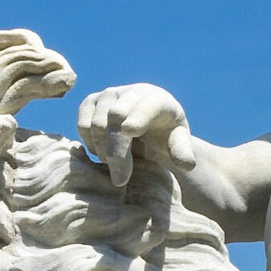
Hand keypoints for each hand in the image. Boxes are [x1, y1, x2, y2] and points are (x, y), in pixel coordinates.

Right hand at [78, 84, 194, 188]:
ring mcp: (109, 94)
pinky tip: (103, 153)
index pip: (145, 105)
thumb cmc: (164, 136)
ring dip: (103, 151)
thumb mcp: (178, 144)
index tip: (131, 131)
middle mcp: (131, 91)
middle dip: (116, 150)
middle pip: (115, 116)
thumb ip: (183, 153)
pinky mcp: (90, 102)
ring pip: (96, 123)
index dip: (138, 116)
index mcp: (158, 98)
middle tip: (121, 179)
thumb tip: (187, 165)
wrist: (147, 125)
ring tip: (117, 166)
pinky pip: (83, 125)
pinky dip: (91, 144)